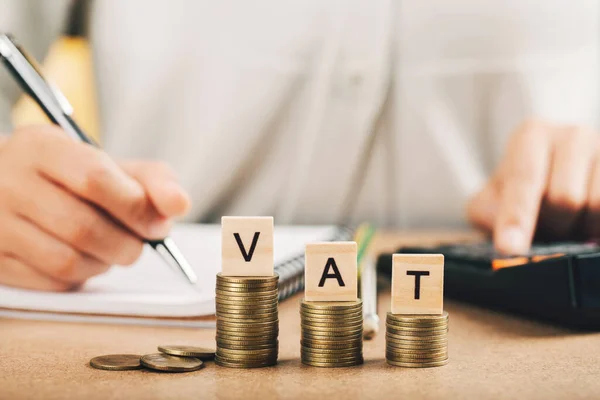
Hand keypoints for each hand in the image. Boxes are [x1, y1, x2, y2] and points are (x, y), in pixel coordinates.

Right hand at [0, 125, 189, 290]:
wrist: (9, 187)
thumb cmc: (72, 179)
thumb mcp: (109, 164)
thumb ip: (152, 180)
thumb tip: (179, 204)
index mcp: (41, 147)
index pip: (95, 178)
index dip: (135, 207)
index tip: (157, 225)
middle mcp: (9, 182)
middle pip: (83, 227)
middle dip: (127, 244)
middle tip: (137, 244)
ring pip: (67, 261)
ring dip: (105, 263)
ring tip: (110, 249)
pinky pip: (51, 283)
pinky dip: (81, 278)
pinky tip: (84, 260)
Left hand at [468, 120, 599, 253]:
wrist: (552, 181)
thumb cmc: (518, 194)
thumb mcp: (491, 201)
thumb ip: (489, 216)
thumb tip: (508, 244)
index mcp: (531, 135)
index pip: (524, 179)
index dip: (517, 217)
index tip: (509, 248)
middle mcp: (572, 135)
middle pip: (564, 198)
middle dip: (552, 225)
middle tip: (547, 229)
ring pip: (596, 206)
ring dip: (580, 229)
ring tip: (569, 224)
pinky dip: (597, 227)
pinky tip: (586, 223)